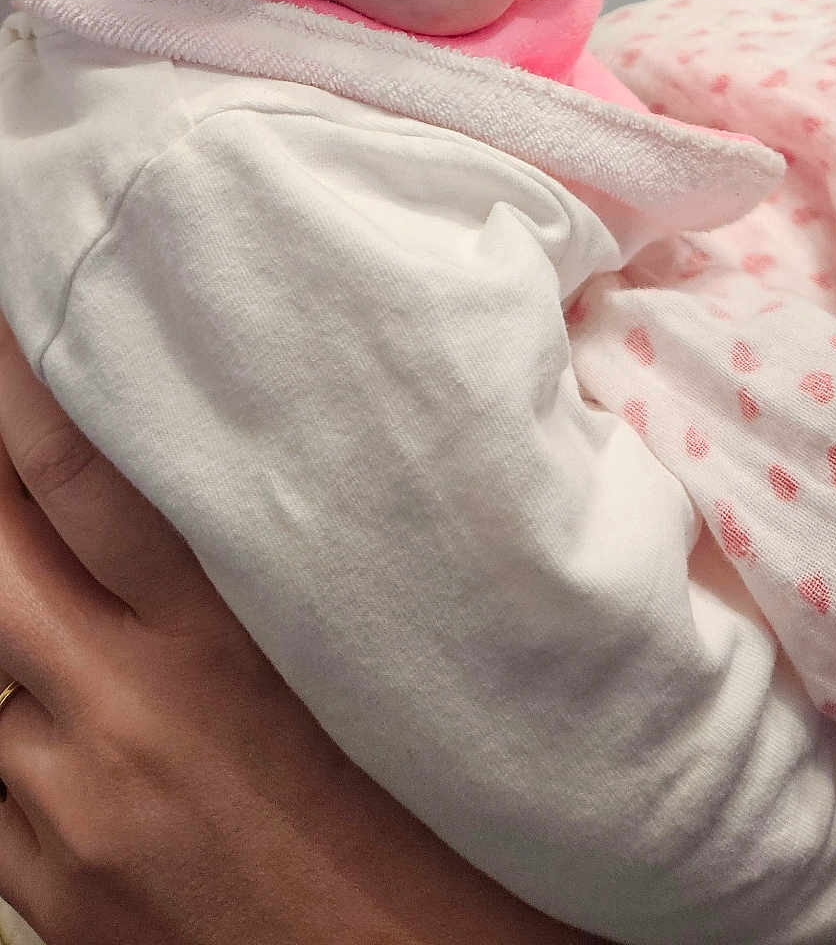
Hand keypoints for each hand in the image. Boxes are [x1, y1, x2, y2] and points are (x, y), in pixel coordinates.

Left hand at [0, 314, 590, 944]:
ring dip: (16, 630)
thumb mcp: (360, 662)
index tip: (11, 317)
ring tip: (85, 627)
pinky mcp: (49, 890)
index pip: (77, 471)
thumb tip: (237, 469)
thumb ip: (283, 565)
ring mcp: (73, 804)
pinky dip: (22, 742)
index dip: (17, 380)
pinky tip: (87, 736)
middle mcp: (127, 709)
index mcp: (218, 635)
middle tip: (1, 434)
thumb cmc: (422, 831)